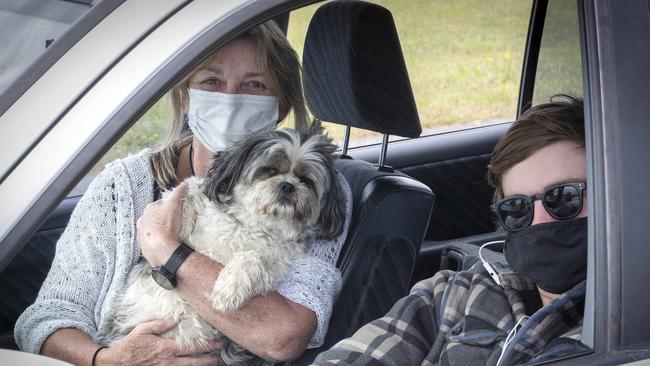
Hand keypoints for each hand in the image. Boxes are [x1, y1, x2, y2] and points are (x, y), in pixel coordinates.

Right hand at [96, 318, 220, 365]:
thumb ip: (161, 324)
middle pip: (194, 362)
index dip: (206, 346)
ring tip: (212, 365)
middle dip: (208, 360)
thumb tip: (175, 319)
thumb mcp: (144, 329)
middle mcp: (168, 361)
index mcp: (166, 347)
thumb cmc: (130, 345)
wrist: (117, 363)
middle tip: (219, 358)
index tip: (217, 344)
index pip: (191, 347)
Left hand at [137, 183, 187, 265]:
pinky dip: (157, 241)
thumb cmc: (167, 226)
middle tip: (174, 223)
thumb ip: (179, 192)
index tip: (176, 211)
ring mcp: (141, 234)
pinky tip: (165, 243)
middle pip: (154, 217)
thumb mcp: (175, 205)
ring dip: (158, 230)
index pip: (159, 204)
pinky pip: (151, 241)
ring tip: (170, 234)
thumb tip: (185, 183)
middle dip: (162, 219)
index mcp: (148, 209)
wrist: (162, 249)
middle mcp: (142, 221)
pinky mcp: (144, 246)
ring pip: (151, 229)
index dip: (169, 207)